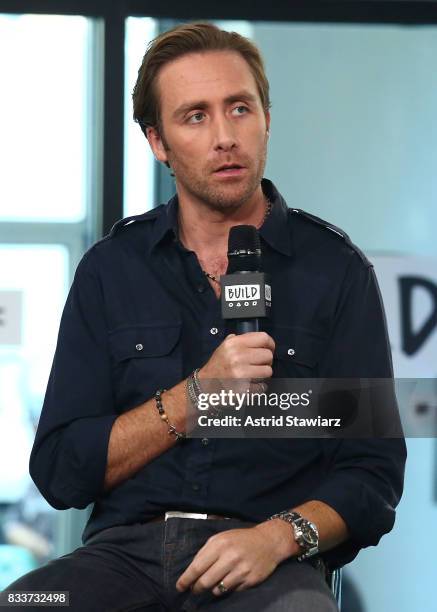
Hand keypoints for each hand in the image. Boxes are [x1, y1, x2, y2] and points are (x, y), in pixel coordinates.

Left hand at [175, 523, 289, 596]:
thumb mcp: (221, 538)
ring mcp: (241, 570)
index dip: (186, 580)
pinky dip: (227, 588)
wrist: (268, 542)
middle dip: (196, 588)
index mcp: (219, 544)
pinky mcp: (250, 580)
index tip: (179, 587)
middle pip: (205, 582)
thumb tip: (191, 571)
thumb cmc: (240, 539)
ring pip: (218, 590)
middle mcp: (230, 557)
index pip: (197, 567)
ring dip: (212, 589)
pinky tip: (231, 580)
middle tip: (194, 590)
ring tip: (214, 583)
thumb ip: (206, 552)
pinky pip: (232, 591)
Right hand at [198, 332, 274, 395]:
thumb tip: (260, 340)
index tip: (269, 348)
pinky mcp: (243, 388)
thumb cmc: (217, 365)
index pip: (264, 338)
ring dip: (263, 374)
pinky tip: (251, 384)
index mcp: (234, 344)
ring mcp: (240, 373)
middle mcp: (237, 357)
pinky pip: (262, 386)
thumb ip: (240, 340)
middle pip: (268, 355)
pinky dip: (259, 386)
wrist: (205, 385)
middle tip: (259, 364)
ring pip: (268, 371)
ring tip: (255, 374)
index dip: (270, 344)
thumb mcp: (224, 347)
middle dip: (266, 360)